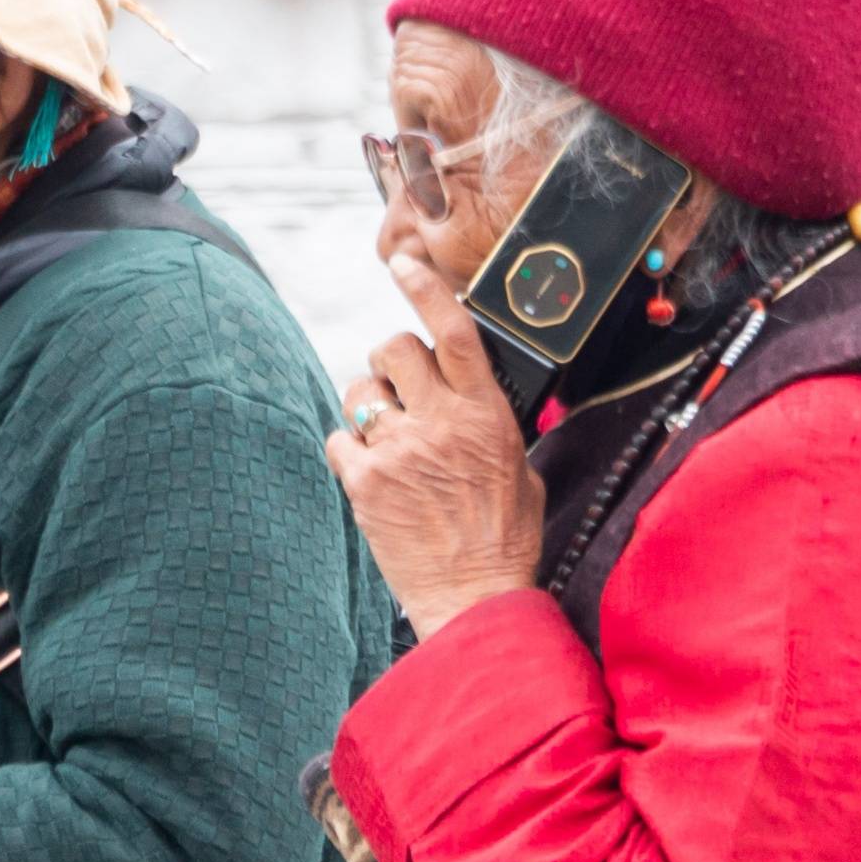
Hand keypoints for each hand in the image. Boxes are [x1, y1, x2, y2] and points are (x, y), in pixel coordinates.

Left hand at [327, 248, 545, 637]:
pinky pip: (339, 439)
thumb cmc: (504, 540)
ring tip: (387, 440)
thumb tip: (476, 400)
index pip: (454, 330)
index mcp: (487, 414)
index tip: (402, 263)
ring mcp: (399, 450)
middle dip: (391, 358)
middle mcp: (441, 422)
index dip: (425, 289)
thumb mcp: (521, 471)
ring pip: (361, 393)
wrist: (474, 598)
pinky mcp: (365, 482)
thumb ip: (494, 426)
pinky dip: (349, 452)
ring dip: (368, 406)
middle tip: (398, 385)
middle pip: (395, 347)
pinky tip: (371, 474)